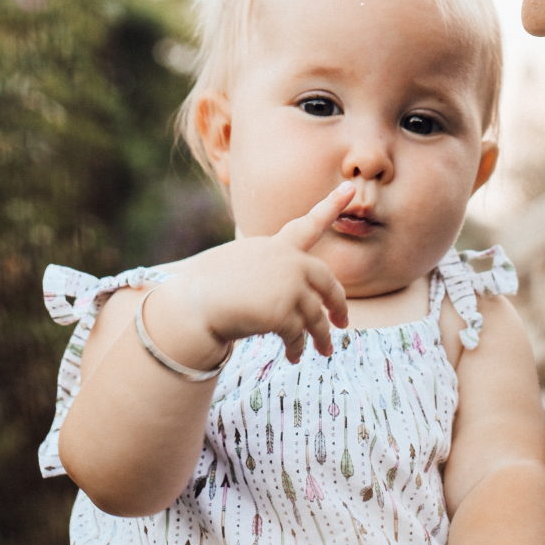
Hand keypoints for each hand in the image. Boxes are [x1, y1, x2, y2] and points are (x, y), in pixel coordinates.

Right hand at [145, 182, 352, 367]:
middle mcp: (288, 261)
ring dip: (322, 336)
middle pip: (327, 281)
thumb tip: (291, 294)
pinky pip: (298, 334)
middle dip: (337, 303)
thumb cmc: (209, 286)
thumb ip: (272, 271)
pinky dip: (297, 348)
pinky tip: (293, 356)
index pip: (309, 224)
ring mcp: (289, 286)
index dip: (331, 205)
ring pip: (316, 315)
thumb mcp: (243, 265)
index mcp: (276, 246)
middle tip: (343, 321)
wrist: (194, 303)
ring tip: (325, 351)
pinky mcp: (284, 312)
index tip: (350, 188)